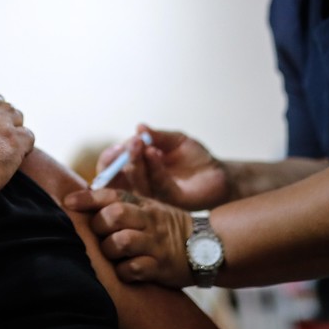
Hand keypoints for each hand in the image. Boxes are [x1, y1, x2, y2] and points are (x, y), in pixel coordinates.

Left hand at [63, 188, 194, 287]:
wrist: (206, 245)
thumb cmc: (164, 227)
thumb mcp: (147, 208)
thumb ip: (119, 204)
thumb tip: (81, 200)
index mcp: (142, 204)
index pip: (111, 195)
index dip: (87, 198)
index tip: (68, 203)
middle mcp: (148, 221)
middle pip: (113, 216)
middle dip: (99, 226)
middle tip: (100, 234)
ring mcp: (155, 244)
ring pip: (120, 242)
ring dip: (109, 250)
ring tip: (113, 254)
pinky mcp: (161, 267)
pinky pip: (133, 269)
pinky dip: (123, 272)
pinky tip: (125, 271)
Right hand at [97, 125, 231, 209]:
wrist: (218, 173)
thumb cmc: (194, 158)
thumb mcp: (174, 140)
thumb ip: (157, 136)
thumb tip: (139, 127)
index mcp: (136, 171)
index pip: (111, 170)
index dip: (109, 159)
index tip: (118, 145)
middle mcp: (141, 185)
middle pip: (116, 181)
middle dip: (119, 160)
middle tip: (131, 142)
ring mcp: (154, 196)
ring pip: (135, 183)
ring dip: (135, 162)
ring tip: (141, 143)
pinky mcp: (170, 201)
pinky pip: (157, 185)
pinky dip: (154, 167)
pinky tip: (155, 152)